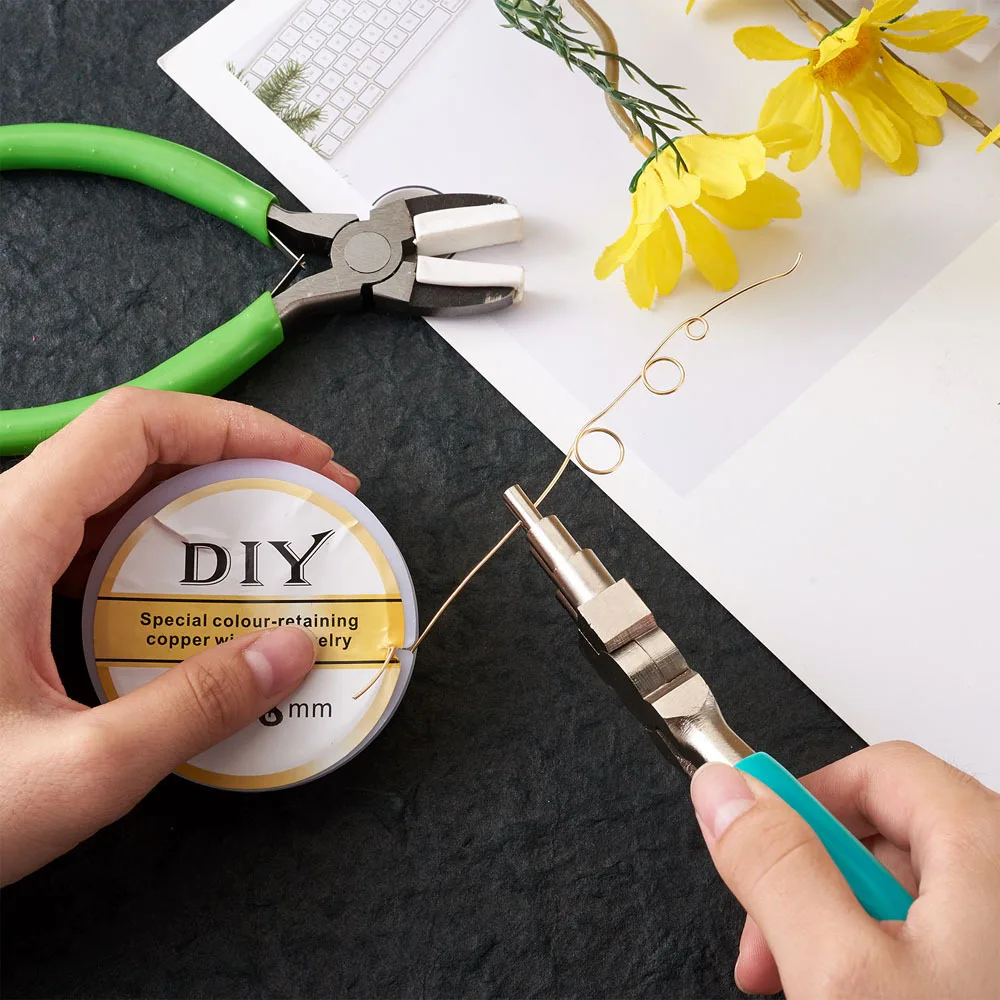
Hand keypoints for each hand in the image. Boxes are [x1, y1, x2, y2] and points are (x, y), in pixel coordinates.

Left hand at [0, 388, 359, 884]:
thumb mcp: (76, 771)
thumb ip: (192, 710)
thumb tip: (291, 651)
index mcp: (8, 537)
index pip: (135, 425)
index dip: (233, 425)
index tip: (306, 462)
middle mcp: (0, 526)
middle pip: (131, 447)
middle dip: (232, 460)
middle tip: (304, 503)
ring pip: (112, 492)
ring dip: (198, 502)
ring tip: (264, 544)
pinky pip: (92, 539)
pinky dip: (160, 546)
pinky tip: (193, 594)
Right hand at [690, 741, 999, 997]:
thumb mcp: (841, 975)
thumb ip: (776, 867)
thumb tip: (725, 791)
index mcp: (991, 851)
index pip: (878, 772)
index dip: (803, 803)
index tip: (752, 851)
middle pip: (890, 836)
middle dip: (813, 887)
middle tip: (775, 956)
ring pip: (909, 901)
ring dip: (841, 937)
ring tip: (816, 995)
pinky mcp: (998, 976)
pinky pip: (937, 947)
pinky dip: (883, 970)